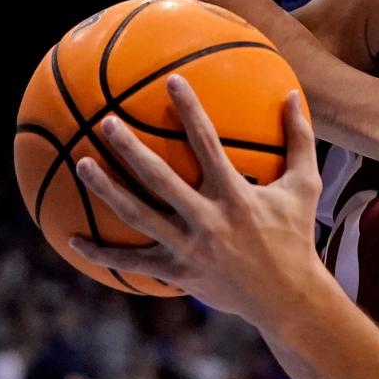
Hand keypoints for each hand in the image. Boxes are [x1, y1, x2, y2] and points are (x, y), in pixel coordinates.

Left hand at [69, 78, 322, 327]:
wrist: (287, 297)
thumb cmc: (296, 234)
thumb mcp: (305, 185)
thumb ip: (299, 138)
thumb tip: (290, 94)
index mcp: (235, 195)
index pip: (207, 143)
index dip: (190, 110)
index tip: (171, 81)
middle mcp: (208, 220)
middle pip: (160, 179)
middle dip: (131, 149)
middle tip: (107, 122)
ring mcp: (189, 248)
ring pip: (138, 216)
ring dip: (107, 190)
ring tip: (81, 163)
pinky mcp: (177, 272)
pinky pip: (133, 262)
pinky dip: (102, 252)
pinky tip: (73, 239)